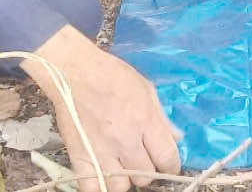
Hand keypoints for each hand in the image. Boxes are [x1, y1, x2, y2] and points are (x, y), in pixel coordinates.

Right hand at [23, 26, 179, 191]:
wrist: (75, 72)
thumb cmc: (112, 75)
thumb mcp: (146, 89)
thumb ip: (162, 118)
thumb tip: (176, 139)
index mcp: (146, 122)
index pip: (167, 159)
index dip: (170, 164)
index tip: (164, 161)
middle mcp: (126, 141)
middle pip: (145, 176)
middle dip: (146, 168)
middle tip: (139, 156)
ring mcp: (102, 152)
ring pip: (121, 186)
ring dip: (124, 178)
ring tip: (120, 165)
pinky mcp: (80, 157)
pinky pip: (92, 188)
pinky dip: (99, 185)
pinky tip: (102, 173)